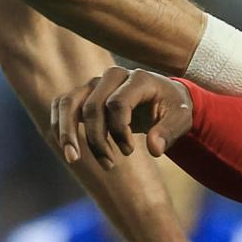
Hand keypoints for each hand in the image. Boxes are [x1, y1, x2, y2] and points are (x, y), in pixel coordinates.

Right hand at [52, 66, 195, 167]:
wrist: (164, 96)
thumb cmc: (173, 108)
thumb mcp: (182, 119)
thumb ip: (169, 132)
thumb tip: (154, 150)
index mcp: (137, 79)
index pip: (117, 104)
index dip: (120, 131)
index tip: (130, 151)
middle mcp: (111, 76)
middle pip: (91, 107)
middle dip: (96, 139)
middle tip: (109, 165)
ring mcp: (94, 83)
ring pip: (68, 103)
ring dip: (67, 132)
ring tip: (72, 158)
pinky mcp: (84, 92)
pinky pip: (62, 104)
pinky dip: (59, 125)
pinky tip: (67, 148)